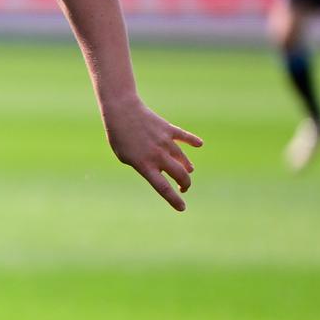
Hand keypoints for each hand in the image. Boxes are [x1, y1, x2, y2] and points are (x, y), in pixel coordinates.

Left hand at [102, 95, 202, 211]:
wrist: (122, 112)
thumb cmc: (120, 138)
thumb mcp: (126, 158)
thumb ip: (145, 166)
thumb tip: (162, 169)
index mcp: (145, 166)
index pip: (163, 188)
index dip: (174, 200)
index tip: (182, 208)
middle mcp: (158, 156)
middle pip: (180, 175)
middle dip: (185, 184)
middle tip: (184, 187)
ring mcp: (165, 142)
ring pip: (183, 159)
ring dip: (187, 167)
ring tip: (188, 170)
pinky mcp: (169, 129)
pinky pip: (184, 137)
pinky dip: (192, 141)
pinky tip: (199, 144)